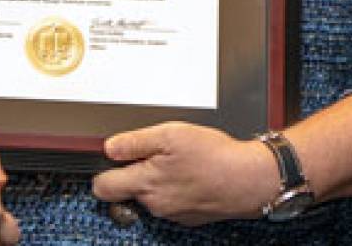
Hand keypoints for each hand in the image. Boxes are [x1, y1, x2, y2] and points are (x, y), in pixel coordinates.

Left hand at [91, 122, 277, 226]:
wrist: (249, 180)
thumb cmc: (214, 156)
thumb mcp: (171, 135)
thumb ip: (135, 142)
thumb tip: (110, 148)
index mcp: (145, 183)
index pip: (103, 188)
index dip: (103, 172)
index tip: (112, 160)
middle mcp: (155, 204)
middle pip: (127, 191)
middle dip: (134, 173)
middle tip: (155, 154)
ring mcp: (172, 213)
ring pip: (151, 195)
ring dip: (158, 179)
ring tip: (180, 161)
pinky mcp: (188, 216)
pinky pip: (172, 201)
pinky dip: (177, 188)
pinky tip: (192, 174)